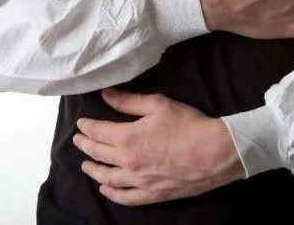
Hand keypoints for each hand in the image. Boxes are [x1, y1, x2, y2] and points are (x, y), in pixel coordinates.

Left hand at [73, 88, 244, 206]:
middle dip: (85, 146)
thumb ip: (129, 101)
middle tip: (78, 140)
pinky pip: (125, 197)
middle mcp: (128, 161)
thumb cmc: (188, 124)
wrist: (215, 152)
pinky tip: (106, 189)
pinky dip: (112, 193)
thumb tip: (106, 95)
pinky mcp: (152, 194)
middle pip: (98, 154)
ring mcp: (139, 181)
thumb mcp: (158, 104)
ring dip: (93, 170)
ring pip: (107, 178)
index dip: (87, 126)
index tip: (81, 123)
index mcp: (127, 137)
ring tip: (86, 164)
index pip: (98, 132)